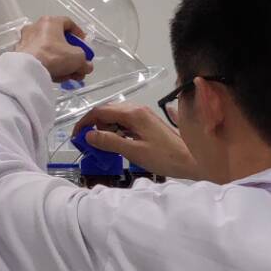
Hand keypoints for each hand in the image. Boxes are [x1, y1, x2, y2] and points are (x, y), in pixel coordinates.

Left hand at [15, 17, 93, 83]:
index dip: (79, 34)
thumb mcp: (78, 58)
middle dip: (70, 53)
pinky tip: (55, 75)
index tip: (83, 44)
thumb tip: (85, 66)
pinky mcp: (20, 53)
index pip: (68, 23)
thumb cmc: (53, 56)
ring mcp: (26, 40)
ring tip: (68, 74)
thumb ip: (85, 61)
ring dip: (60, 61)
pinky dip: (48, 65)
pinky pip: (39, 57)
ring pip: (48, 50)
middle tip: (77, 63)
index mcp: (50, 22)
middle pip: (58, 39)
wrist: (30, 70)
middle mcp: (36, 27)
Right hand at [73, 103, 202, 181]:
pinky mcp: (148, 123)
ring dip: (106, 129)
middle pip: (107, 111)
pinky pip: (126, 123)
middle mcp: (138, 110)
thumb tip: (88, 135)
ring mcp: (144, 115)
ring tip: (103, 146)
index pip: (100, 111)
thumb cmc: (165, 158)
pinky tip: (117, 143)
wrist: (194, 160)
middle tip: (89, 143)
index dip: (85, 122)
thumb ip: (109, 142)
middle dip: (94, 125)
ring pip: (116, 117)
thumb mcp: (133, 151)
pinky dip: (117, 131)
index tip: (77, 136)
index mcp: (133, 113)